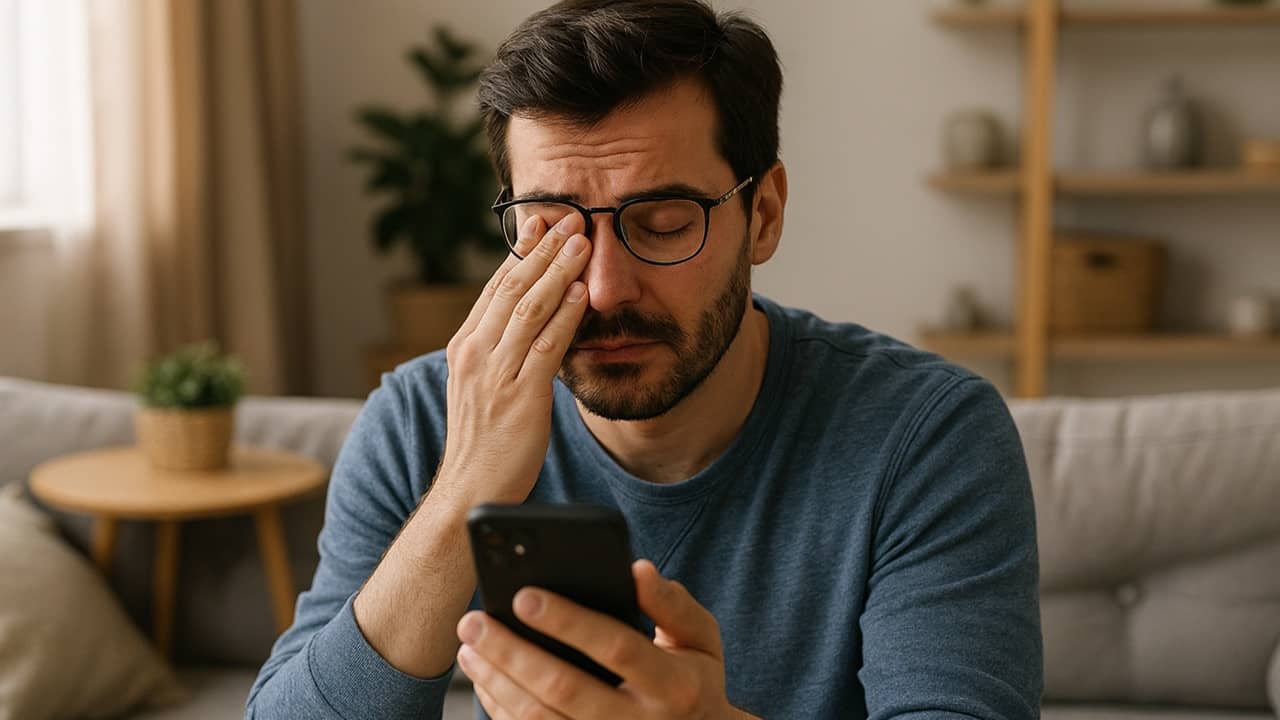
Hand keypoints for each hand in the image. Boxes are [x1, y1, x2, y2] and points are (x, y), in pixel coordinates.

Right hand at [436, 212, 591, 504]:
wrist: (470, 492)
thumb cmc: (483, 445)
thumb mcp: (482, 388)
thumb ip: (500, 354)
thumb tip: (525, 324)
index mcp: (464, 348)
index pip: (493, 289)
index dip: (519, 254)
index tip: (538, 225)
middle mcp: (475, 354)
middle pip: (511, 288)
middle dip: (542, 250)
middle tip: (568, 219)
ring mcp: (495, 374)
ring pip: (528, 309)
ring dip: (558, 270)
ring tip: (581, 241)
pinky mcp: (520, 397)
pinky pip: (546, 346)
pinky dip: (565, 315)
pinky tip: (581, 293)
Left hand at [456, 559, 758, 719]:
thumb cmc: (693, 679)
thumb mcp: (700, 639)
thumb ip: (672, 604)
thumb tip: (638, 570)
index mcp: (673, 685)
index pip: (616, 647)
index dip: (569, 622)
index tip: (525, 595)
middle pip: (563, 688)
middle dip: (511, 652)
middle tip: (474, 621)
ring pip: (538, 719)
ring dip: (495, 681)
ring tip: (470, 646)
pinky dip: (500, 709)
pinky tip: (484, 679)